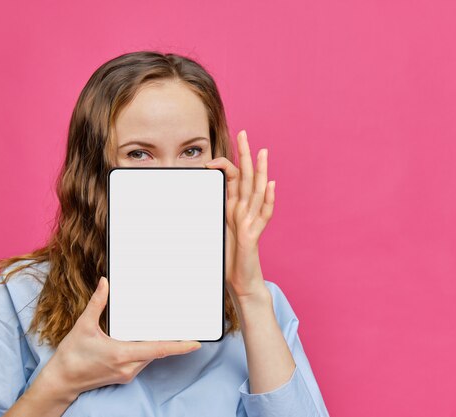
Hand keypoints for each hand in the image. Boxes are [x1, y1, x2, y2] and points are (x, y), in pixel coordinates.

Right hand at [37, 277, 201, 402]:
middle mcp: (128, 366)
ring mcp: (127, 373)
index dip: (179, 346)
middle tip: (185, 327)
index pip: (158, 350)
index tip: (195, 343)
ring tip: (168, 330)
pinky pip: (142, 361)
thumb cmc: (71, 355)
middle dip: (171, 341)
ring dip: (159, 345)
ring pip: (150, 357)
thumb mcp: (84, 326)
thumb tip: (105, 283)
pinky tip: (146, 339)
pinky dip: (148, 350)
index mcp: (122, 354)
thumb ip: (97, 303)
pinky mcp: (124, 375)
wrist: (62, 380)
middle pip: (157, 352)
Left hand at [205, 130, 274, 301]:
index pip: (232, 179)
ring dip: (260, 171)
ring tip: (262, 152)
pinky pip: (262, 215)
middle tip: (244, 133)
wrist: (240, 281)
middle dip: (245, 155)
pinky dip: (267, 200)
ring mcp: (251, 222)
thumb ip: (205, 215)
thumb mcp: (211, 230)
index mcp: (233, 208)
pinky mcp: (253, 235)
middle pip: (247, 177)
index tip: (212, 157)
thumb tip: (185, 202)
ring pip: (257, 191)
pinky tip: (270, 186)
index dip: (225, 165)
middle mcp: (244, 211)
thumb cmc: (225, 257)